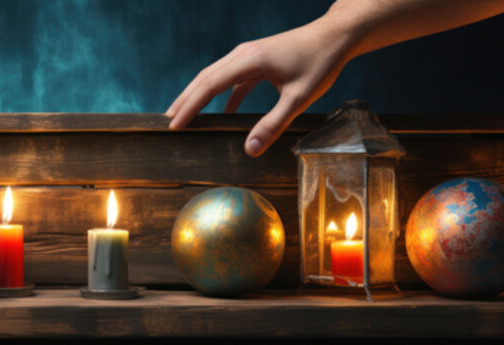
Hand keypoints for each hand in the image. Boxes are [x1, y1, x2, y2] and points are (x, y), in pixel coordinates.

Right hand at [166, 24, 353, 156]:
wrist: (335, 36)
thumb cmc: (320, 63)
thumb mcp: (298, 98)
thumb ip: (273, 124)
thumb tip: (250, 150)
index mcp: (249, 61)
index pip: (209, 85)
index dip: (190, 106)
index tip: (174, 124)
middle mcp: (243, 54)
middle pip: (205, 78)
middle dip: (185, 100)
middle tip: (168, 122)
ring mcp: (249, 55)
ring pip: (216, 76)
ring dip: (199, 95)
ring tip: (185, 116)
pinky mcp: (257, 59)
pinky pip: (233, 78)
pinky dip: (224, 95)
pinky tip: (224, 113)